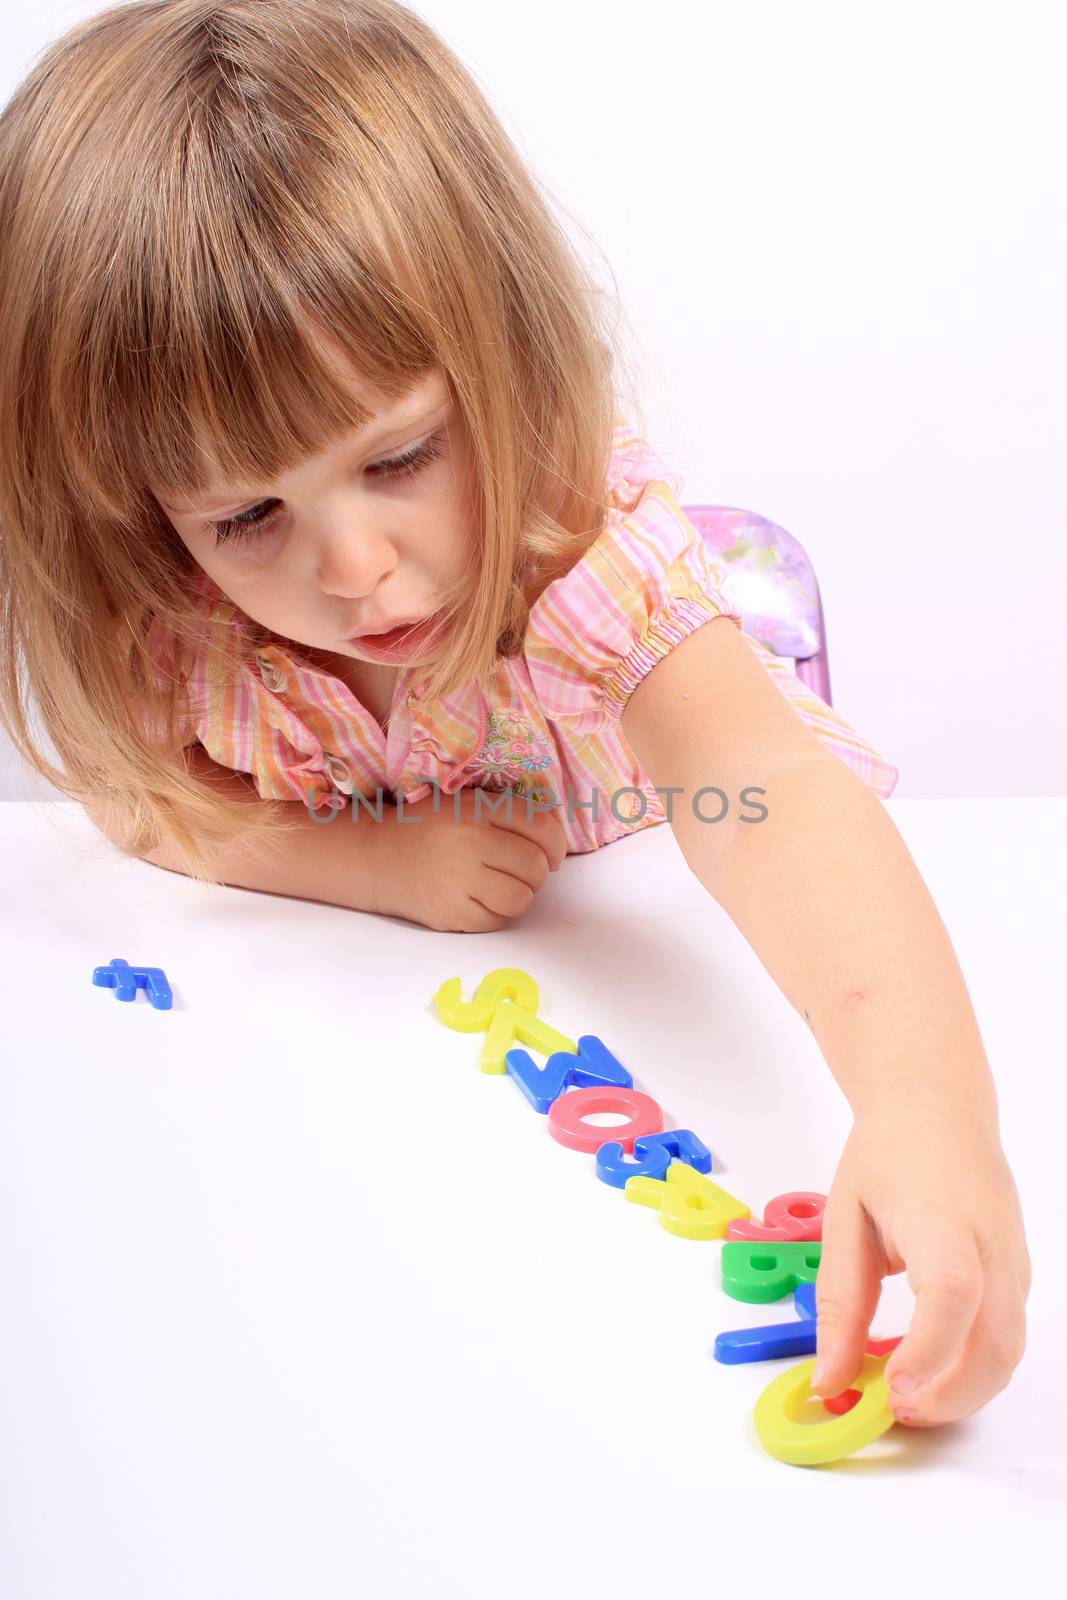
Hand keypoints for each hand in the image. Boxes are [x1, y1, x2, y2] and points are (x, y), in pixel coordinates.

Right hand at [368, 785, 567, 931]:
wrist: (376, 857)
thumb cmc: (429, 829)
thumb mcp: (466, 804)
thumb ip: (509, 813)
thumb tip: (556, 837)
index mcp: (475, 810)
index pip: (540, 827)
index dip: (556, 844)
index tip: (553, 852)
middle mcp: (468, 843)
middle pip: (535, 866)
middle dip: (538, 872)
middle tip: (523, 871)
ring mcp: (458, 881)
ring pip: (521, 899)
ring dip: (520, 895)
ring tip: (502, 886)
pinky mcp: (449, 913)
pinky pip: (496, 921)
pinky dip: (496, 914)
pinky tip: (480, 899)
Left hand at [811, 1105, 1030, 1426]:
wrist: (937, 1106)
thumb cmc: (889, 1153)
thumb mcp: (844, 1219)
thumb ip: (839, 1303)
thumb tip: (832, 1378)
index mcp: (942, 1218)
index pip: (953, 1295)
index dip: (928, 1352)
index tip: (890, 1387)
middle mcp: (991, 1243)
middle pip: (999, 1343)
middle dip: (951, 1397)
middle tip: (894, 1409)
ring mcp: (1014, 1259)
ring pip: (1010, 1350)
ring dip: (964, 1390)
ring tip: (906, 1395)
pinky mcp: (1019, 1273)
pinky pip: (1007, 1333)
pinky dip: (975, 1364)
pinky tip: (931, 1366)